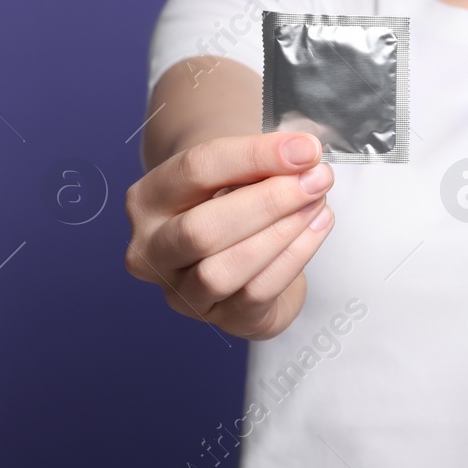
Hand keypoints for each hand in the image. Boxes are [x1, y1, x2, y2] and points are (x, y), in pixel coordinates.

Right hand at [125, 132, 335, 339]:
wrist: (240, 246)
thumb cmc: (234, 197)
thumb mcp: (238, 169)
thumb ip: (263, 159)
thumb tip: (303, 152)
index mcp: (148, 200)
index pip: (193, 171)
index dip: (254, 156)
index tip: (305, 148)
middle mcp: (152, 251)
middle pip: (200, 230)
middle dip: (268, 202)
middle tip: (317, 179)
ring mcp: (181, 293)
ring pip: (223, 271)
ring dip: (281, 233)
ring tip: (318, 203)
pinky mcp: (220, 319)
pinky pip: (256, 293)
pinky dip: (293, 258)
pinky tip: (317, 227)